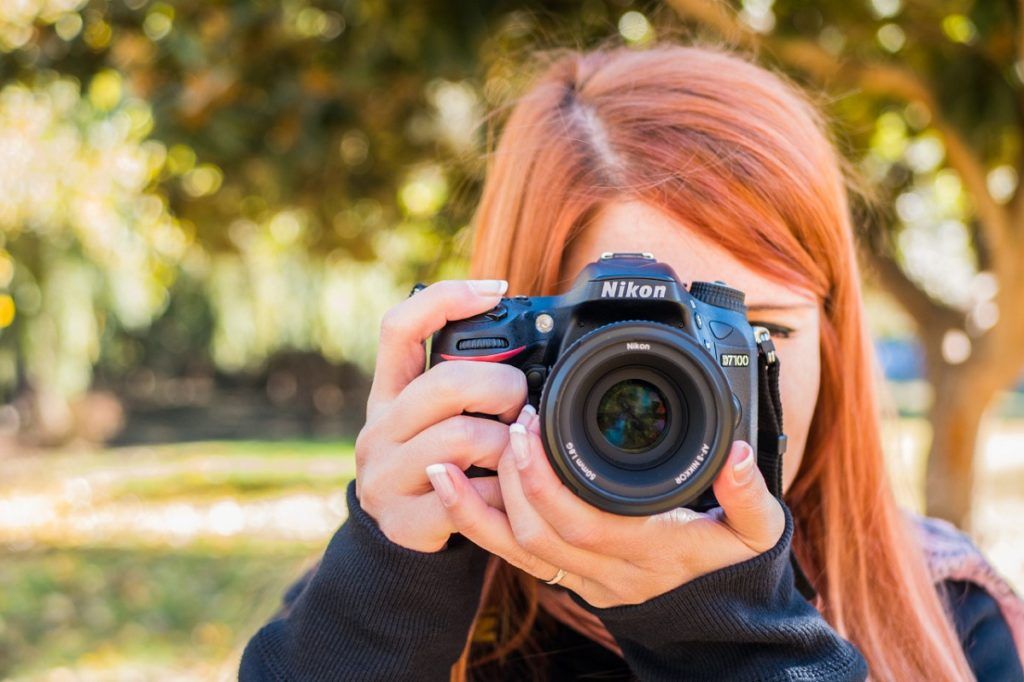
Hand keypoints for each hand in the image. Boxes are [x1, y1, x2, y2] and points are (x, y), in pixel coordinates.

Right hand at [354, 279, 526, 551]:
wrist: (399, 541)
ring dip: (508, 446)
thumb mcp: (437, 420)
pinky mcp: (404, 519)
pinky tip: (504, 493)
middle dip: (502, 387)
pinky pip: (469, 496)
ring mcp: (385, 476)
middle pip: (446, 383)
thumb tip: (535, 343)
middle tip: (520, 403)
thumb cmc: (437, 466)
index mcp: (389, 394)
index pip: (398, 327)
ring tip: (515, 453)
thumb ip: (466, 384)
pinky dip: (500, 493)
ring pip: (463, 437)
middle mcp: (378, 429)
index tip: (496, 291)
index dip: (446, 299)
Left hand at [426, 405, 784, 606]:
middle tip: (511, 421)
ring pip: (511, 548)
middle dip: (512, 476)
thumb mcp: (756, 533)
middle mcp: (606, 572)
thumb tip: (740, 455)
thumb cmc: (724, 565)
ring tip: (459, 450)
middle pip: (537, 533)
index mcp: (649, 552)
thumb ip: (751, 496)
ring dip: (478, 500)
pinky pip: (504, 553)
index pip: (584, 523)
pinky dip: (469, 519)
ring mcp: (577, 578)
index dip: (547, 479)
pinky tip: (446, 483)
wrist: (707, 619)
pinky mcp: (558, 574)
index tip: (533, 424)